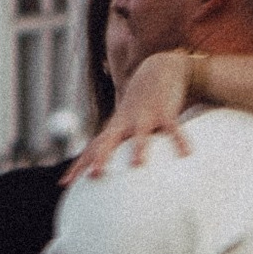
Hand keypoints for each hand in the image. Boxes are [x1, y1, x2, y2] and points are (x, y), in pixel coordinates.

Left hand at [64, 48, 193, 183]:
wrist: (159, 68)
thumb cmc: (140, 103)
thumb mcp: (125, 122)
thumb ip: (117, 142)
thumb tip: (109, 167)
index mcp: (114, 128)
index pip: (91, 149)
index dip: (78, 166)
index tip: (64, 185)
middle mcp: (125, 123)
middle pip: (109, 141)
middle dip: (101, 157)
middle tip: (94, 175)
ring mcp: (145, 116)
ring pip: (140, 134)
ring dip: (139, 148)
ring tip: (137, 165)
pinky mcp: (165, 111)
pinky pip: (173, 128)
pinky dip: (180, 140)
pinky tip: (187, 154)